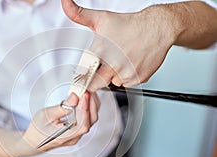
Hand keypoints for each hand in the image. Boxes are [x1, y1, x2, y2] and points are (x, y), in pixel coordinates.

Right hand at [23, 92, 99, 151]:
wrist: (34, 140)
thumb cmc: (37, 129)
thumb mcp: (46, 115)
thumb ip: (62, 107)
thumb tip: (75, 97)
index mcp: (66, 136)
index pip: (83, 124)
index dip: (86, 108)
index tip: (84, 95)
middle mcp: (74, 137)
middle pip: (91, 121)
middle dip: (91, 103)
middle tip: (86, 90)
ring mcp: (77, 135)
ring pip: (91, 120)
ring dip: (91, 105)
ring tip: (86, 92)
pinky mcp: (77, 131)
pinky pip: (87, 119)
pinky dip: (88, 108)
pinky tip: (84, 100)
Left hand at [61, 0, 178, 87]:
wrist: (157, 28)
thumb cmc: (128, 24)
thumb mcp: (101, 18)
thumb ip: (79, 15)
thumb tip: (65, 2)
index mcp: (100, 51)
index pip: (83, 75)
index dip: (81, 78)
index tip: (80, 82)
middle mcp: (113, 64)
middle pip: (96, 83)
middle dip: (97, 77)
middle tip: (105, 65)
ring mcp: (126, 72)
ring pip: (113, 82)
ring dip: (113, 75)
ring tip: (121, 58)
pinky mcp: (138, 78)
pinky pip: (126, 83)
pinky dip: (126, 76)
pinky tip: (130, 62)